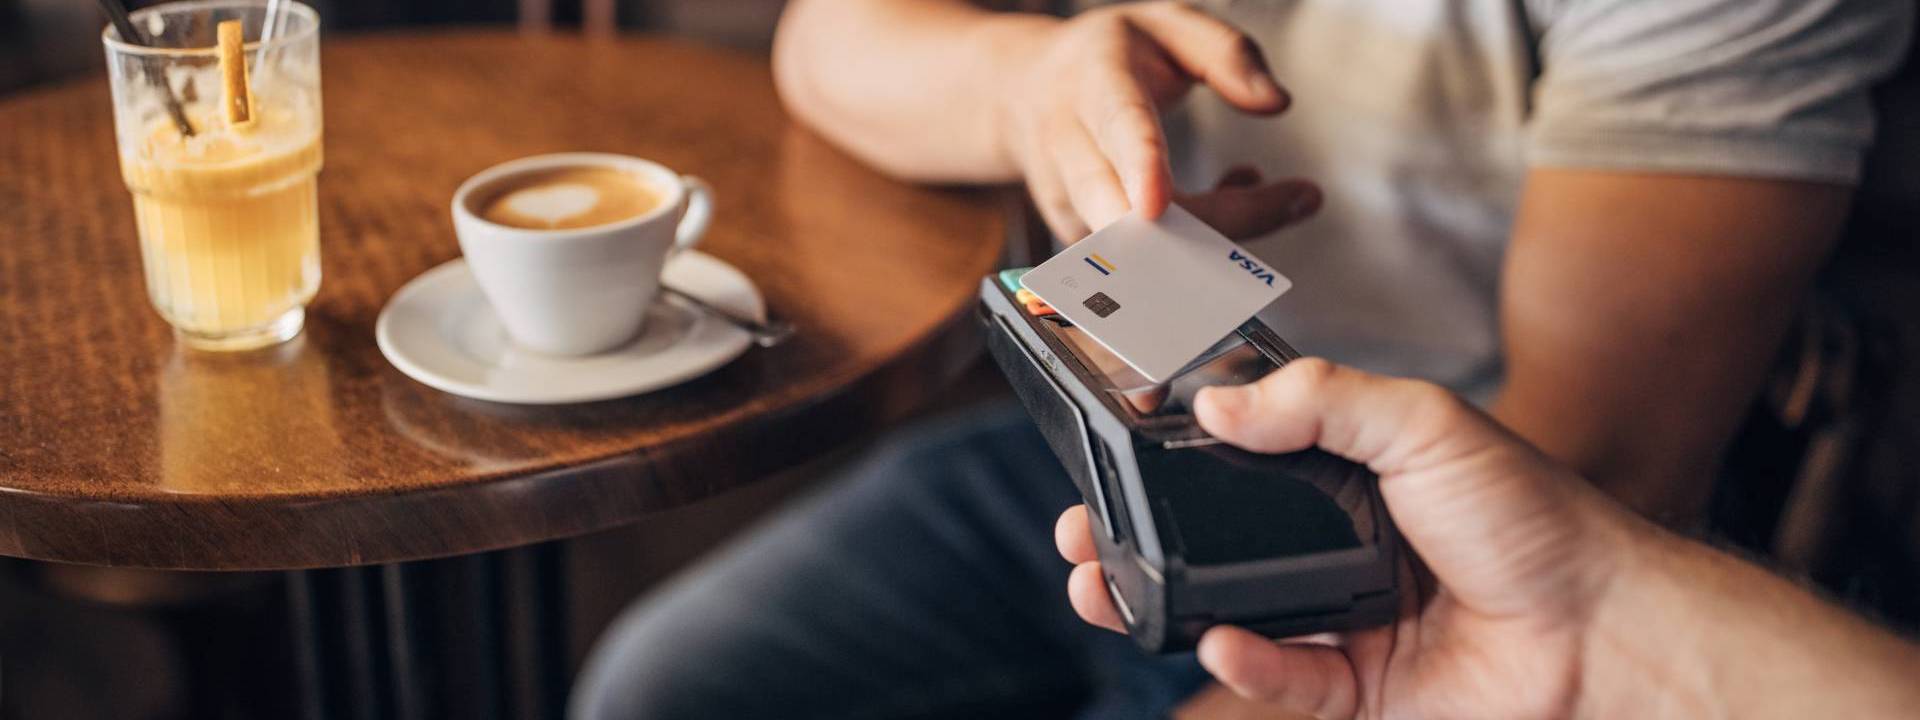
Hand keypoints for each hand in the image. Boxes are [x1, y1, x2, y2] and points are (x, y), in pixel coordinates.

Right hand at [995, 1, 1321, 241]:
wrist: (1023, 90)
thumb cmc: (1104, 58)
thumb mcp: (1169, 25)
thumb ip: (1227, 54)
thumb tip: (1274, 102)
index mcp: (1094, 82)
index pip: (1117, 127)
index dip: (1139, 167)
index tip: (1157, 204)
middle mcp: (1069, 144)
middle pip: (1124, 208)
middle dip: (1206, 224)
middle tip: (1290, 202)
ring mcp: (1067, 197)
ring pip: (1137, 246)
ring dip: (1214, 236)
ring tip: (1264, 189)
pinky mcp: (1077, 234)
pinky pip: (1141, 259)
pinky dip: (1196, 244)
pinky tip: (1227, 199)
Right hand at [1055, 359, 1635, 718]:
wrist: (1604, 628)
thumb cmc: (1532, 517)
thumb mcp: (1423, 423)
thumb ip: (1320, 399)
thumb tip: (1214, 400)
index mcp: (1346, 473)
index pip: (1234, 458)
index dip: (1167, 456)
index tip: (1106, 446)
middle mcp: (1332, 545)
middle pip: (1208, 541)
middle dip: (1134, 536)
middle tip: (1078, 530)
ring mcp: (1339, 620)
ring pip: (1223, 613)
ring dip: (1156, 601)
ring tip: (1100, 586)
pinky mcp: (1355, 691)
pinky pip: (1279, 679)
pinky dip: (1242, 662)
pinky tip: (1217, 640)